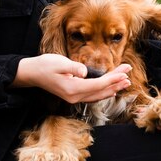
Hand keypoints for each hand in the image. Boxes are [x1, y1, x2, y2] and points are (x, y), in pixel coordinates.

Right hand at [11, 53, 131, 103]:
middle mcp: (74, 97)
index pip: (97, 85)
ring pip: (98, 95)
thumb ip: (73, 67)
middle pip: (100, 90)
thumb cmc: (44, 66)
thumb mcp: (58, 62)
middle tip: (129, 73)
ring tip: (125, 82)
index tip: (124, 73)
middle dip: (116, 82)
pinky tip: (111, 90)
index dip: (112, 79)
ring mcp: (74, 98)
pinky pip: (92, 96)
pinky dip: (103, 92)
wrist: (32, 73)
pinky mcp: (73, 95)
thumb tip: (85, 72)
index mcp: (72, 89)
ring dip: (112, 88)